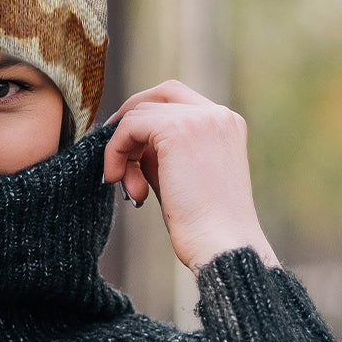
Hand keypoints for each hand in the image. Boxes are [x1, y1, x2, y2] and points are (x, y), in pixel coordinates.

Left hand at [103, 80, 278, 273]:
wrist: (221, 246)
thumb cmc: (203, 224)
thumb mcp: (180, 175)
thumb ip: (160, 151)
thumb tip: (128, 140)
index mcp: (226, 124)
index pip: (177, 99)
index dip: (145, 117)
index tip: (128, 148)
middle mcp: (217, 115)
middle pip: (158, 95)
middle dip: (130, 122)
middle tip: (116, 156)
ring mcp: (200, 119)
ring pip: (138, 114)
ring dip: (123, 149)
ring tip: (130, 188)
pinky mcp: (178, 130)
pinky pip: (129, 127)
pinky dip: (115, 151)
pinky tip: (117, 179)